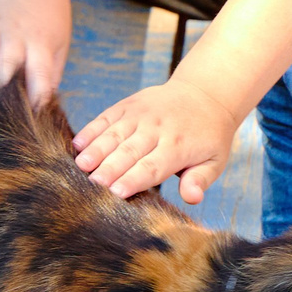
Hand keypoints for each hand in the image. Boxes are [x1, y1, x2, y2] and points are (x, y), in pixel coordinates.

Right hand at [0, 0, 73, 105]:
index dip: (37, 94)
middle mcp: (16, 36)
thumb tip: (43, 106)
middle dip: (1, 83)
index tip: (33, 111)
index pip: (40, 73)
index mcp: (41, 44)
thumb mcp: (61, 43)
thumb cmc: (50, 15)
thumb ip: (52, 74)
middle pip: (6, 62)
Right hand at [75, 79, 241, 201]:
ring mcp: (141, 114)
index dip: (133, 180)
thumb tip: (193, 198)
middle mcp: (157, 129)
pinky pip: (107, 117)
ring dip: (96, 150)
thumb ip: (200, 180)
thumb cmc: (208, 136)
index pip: (152, 167)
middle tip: (91, 186)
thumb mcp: (215, 160)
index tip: (116, 194)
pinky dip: (91, 130)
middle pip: (129, 152)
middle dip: (110, 169)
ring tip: (81, 165)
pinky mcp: (129, 104)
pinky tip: (77, 145)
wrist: (205, 94)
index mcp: (178, 147)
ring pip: (115, 134)